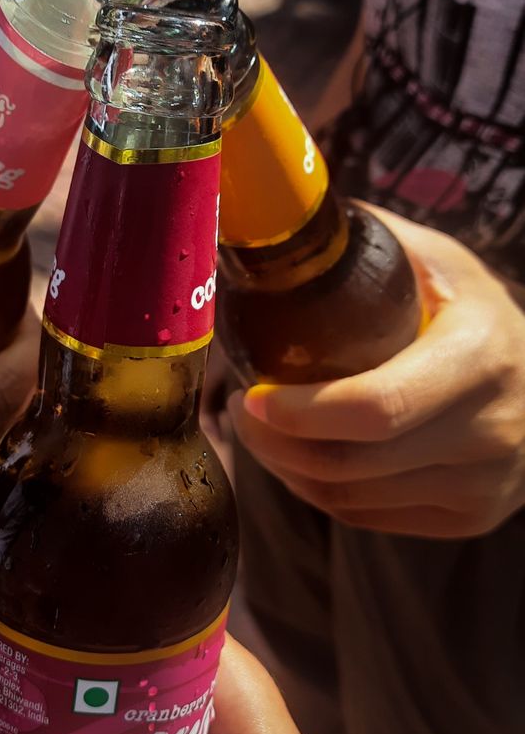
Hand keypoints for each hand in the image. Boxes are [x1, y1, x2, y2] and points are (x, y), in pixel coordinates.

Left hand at [230, 207, 524, 537]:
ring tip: (265, 431)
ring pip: (353, 497)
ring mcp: (486, 484)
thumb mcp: (436, 261)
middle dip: (277, 442)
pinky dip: (321, 492)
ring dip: (290, 469)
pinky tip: (303, 457)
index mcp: (480, 355)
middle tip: (241, 410)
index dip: (302, 411)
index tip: (252, 395)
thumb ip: (365, 240)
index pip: (378, 406)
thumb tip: (279, 216)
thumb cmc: (470, 311)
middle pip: (355, 462)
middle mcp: (492, 429)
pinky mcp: (471, 517)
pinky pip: (369, 518)